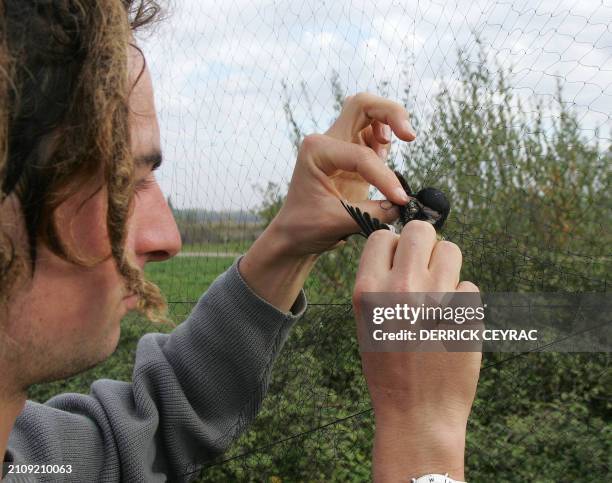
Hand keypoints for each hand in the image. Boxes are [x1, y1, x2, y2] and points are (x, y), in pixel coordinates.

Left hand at [270, 92, 416, 255]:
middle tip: (409, 136)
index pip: (362, 156)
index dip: (385, 178)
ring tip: (397, 146)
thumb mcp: (337, 223)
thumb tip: (402, 205)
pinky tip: (384, 159)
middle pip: (362, 105)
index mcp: (316, 150)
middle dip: (391, 113)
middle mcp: (326, 140)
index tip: (399, 200)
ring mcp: (339, 143)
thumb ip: (372, 213)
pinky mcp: (350, 153)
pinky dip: (386, 139)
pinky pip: (373, 133)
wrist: (293, 234)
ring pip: (369, 112)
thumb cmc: (306, 226)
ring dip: (389, 122)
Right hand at [353, 221, 480, 480]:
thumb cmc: (388, 368)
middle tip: (427, 267)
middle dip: (426, 244)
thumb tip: (404, 249)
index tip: (400, 263)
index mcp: (368, 290)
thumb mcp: (367, 323)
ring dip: (448, 267)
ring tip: (441, 295)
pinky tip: (452, 322)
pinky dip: (463, 300)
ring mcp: (436, 300)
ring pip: (452, 250)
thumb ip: (380, 283)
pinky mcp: (466, 314)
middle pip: (422, 231)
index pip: (383, 237)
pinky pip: (469, 286)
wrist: (417, 413)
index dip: (394, 247)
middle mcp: (401, 288)